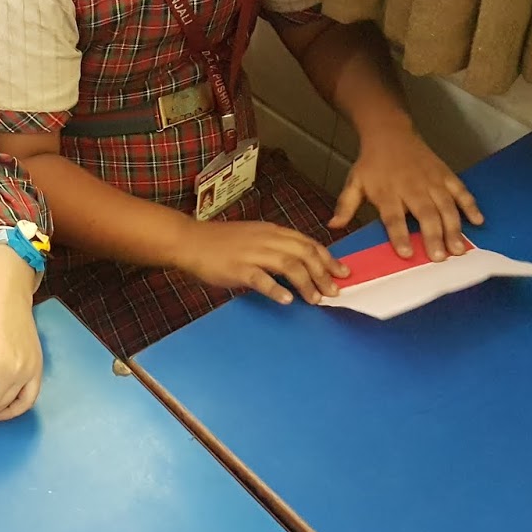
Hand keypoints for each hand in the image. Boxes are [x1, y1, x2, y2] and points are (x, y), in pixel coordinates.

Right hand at [175, 219, 348, 305]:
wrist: (189, 240)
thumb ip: (275, 248)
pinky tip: (286, 300)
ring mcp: (252, 253)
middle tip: (334, 291)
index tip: (342, 273)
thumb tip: (298, 265)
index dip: (328, 258)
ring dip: (306, 283)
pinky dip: (276, 289)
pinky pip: (261, 278)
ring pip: (288, 264)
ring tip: (316, 300)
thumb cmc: (220, 242)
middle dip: (323, 273)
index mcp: (272, 231)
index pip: (308, 243)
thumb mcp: (253, 237)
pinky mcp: (237, 268)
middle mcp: (266, 239)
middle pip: (304, 253)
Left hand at [330, 125, 482, 259]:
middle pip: (424, 214)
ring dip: (454, 228)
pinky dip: (471, 205)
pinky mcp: (445, 175)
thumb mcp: (354, 182)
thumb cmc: (372, 164)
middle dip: (433, 236)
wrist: (390, 132)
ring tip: (459, 250)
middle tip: (440, 258)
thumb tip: (333, 225)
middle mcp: (412, 187)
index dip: (399, 235)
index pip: (393, 217)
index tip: (407, 254)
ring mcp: (432, 180)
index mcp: (387, 192)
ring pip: (446, 206)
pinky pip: (461, 191)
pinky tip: (478, 221)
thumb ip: (346, 205)